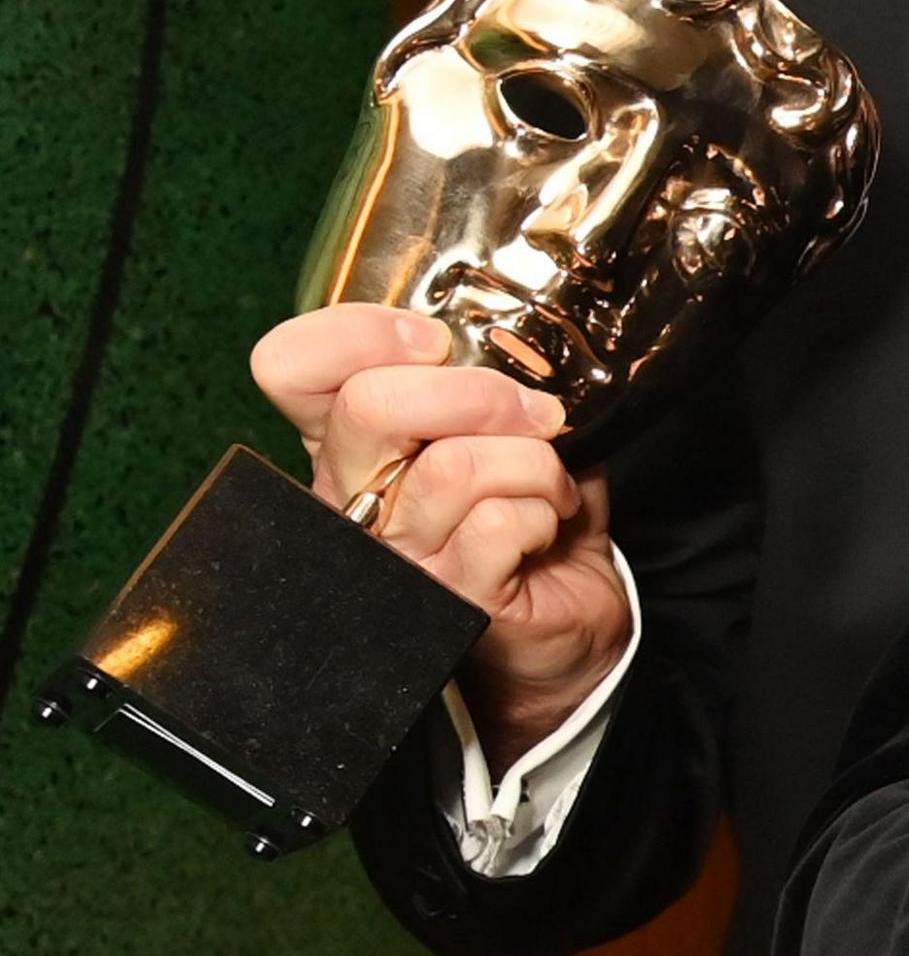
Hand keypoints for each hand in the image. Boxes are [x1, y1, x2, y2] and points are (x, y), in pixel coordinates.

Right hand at [250, 304, 626, 766]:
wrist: (570, 621)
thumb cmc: (532, 515)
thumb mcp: (512, 429)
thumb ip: (493, 380)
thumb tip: (515, 344)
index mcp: (354, 441)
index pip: (290, 368)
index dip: (357, 334)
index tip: (433, 341)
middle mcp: (351, 497)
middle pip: (369, 408)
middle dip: (477, 394)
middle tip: (535, 416)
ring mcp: (393, 554)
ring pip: (452, 467)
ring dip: (532, 463)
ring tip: (551, 485)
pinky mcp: (444, 600)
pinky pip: (498, 522)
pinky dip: (545, 510)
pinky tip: (546, 527)